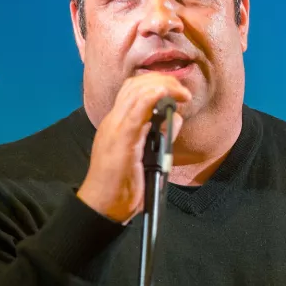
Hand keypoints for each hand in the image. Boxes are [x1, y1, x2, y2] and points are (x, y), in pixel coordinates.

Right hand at [77, 72, 191, 223]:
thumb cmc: (122, 185)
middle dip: (163, 80)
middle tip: (183, 90)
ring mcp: (115, 129)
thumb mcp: (145, 155)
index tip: (177, 90)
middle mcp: (114, 121)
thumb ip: (159, 134)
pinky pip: (135, 112)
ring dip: (162, 86)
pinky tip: (162, 93)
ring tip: (181, 93)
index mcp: (117, 124)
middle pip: (136, 85)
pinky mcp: (121, 140)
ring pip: (136, 93)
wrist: (102, 205)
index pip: (133, 90)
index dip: (157, 82)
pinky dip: (150, 98)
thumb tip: (175, 116)